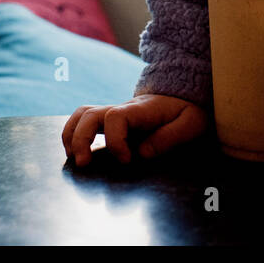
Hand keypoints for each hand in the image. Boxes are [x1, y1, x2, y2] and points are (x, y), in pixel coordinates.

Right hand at [62, 93, 209, 166]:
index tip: (127, 161)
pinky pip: (85, 120)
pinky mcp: (111, 121)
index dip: (116, 141)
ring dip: (72, 135)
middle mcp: (124, 108)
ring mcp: (115, 113)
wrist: (185, 98)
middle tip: (84, 164)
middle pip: (90, 113)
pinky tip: (77, 153)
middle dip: (81, 139)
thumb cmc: (188, 113)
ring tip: (74, 159)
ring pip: (82, 114)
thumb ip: (170, 137)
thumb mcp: (191, 124)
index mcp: (142, 109)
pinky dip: (74, 134)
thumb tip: (141, 153)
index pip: (116, 117)